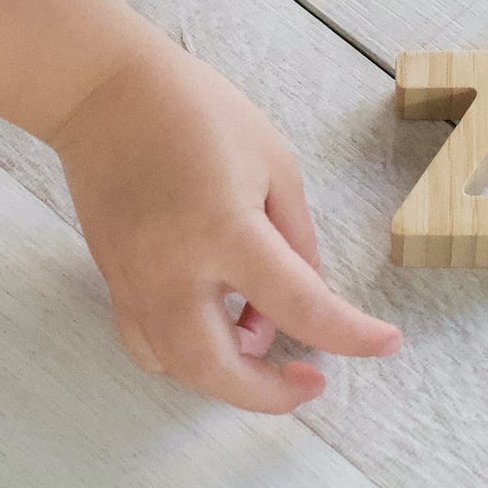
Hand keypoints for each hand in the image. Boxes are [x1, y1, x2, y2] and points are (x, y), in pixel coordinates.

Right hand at [49, 41, 401, 411]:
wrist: (102, 94)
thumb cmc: (194, 111)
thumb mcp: (272, 160)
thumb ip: (296, 236)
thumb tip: (305, 291)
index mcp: (226, 233)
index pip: (300, 307)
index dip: (351, 336)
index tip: (385, 343)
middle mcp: (174, 272)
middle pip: (221, 371)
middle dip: (272, 394)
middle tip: (309, 380)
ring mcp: (135, 283)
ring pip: (179, 368)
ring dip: (227, 375)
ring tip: (258, 336)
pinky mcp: (113, 280)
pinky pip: (146, 344)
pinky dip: (183, 355)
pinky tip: (210, 327)